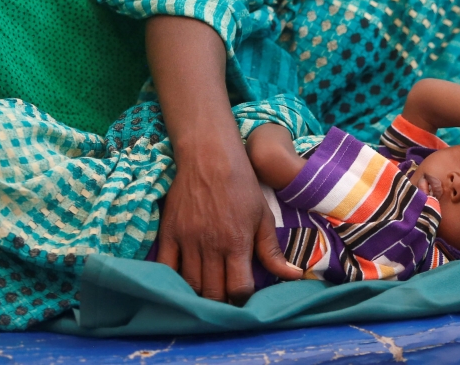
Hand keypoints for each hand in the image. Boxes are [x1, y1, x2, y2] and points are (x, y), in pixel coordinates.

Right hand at [156, 135, 301, 304]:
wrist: (210, 158)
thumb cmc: (242, 186)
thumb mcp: (263, 217)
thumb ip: (273, 251)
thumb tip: (294, 275)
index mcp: (237, 243)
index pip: (239, 289)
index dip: (243, 298)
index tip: (244, 295)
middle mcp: (211, 246)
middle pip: (214, 292)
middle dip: (222, 301)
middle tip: (225, 297)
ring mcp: (187, 241)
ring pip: (190, 284)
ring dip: (200, 293)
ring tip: (208, 290)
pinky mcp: (168, 234)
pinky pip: (165, 269)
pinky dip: (173, 281)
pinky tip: (183, 282)